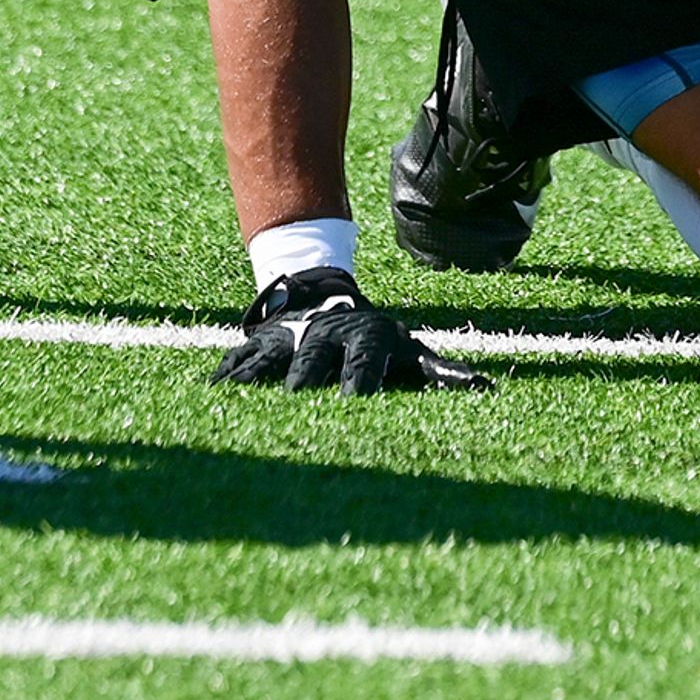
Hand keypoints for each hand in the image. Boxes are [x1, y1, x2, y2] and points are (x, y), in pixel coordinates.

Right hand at [216, 269, 494, 394]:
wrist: (328, 295)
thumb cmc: (376, 339)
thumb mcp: (411, 350)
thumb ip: (445, 374)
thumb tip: (491, 391)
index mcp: (362, 340)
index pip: (363, 363)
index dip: (359, 381)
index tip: (354, 404)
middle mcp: (323, 337)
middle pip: (310, 360)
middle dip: (301, 379)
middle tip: (292, 402)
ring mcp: (288, 339)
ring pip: (270, 357)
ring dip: (255, 377)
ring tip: (237, 398)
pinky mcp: (260, 343)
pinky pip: (238, 360)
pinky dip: (224, 376)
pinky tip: (208, 396)